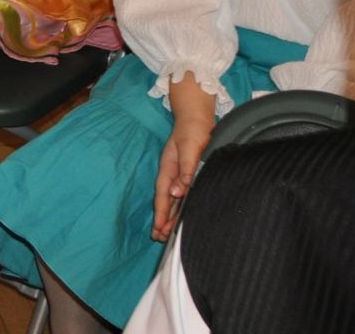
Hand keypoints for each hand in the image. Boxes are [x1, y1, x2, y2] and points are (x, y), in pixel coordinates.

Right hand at [152, 119, 212, 239]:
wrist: (196, 117)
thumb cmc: (193, 131)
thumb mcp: (190, 149)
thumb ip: (185, 170)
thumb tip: (177, 192)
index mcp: (168, 168)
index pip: (163, 195)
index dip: (161, 213)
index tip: (159, 229)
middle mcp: (170, 173)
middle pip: (164, 200)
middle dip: (161, 219)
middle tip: (158, 238)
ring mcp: (176, 172)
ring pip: (171, 198)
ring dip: (168, 214)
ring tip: (165, 231)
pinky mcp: (184, 172)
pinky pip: (178, 193)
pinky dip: (176, 205)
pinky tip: (178, 212)